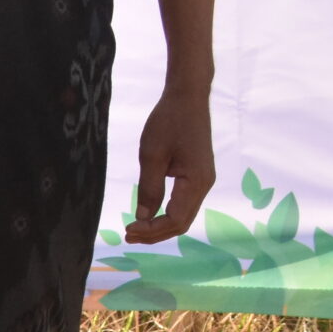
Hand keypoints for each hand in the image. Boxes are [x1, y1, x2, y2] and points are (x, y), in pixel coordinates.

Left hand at [127, 83, 216, 244]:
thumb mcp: (152, 155)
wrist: (188, 96)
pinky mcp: (197, 176)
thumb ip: (149, 188)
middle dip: (154, 233)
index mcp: (196, 180)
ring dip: (159, 226)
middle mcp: (204, 184)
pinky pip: (183, 204)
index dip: (151, 230)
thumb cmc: (169, 120)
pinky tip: (148, 216)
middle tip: (127, 235)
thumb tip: (142, 217)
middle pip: (181, 223)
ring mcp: (203, 180)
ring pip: (182, 215)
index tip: (127, 228)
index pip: (175, 219)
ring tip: (134, 228)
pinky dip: (165, 214)